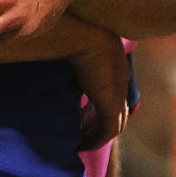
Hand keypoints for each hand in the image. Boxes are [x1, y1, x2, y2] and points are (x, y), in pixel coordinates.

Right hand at [71, 29, 128, 149]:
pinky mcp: (112, 103)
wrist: (83, 33)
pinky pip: (109, 130)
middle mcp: (122, 76)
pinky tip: (81, 144)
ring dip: (98, 133)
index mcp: (115, 59)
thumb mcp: (74, 47)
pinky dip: (96, 139)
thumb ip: (73, 59)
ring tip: (80, 142)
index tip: (80, 111)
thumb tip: (53, 65)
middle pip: (117, 107)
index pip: (112, 87)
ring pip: (115, 122)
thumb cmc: (71, 33)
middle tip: (81, 132)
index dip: (97, 101)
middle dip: (99, 121)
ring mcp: (120, 91)